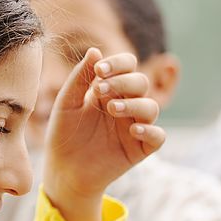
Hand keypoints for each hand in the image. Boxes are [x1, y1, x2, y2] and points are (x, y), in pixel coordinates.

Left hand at [43, 48, 165, 220]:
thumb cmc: (63, 134)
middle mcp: (126, 105)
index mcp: (109, 90)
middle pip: (141, 83)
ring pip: (151, 107)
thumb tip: (95, 51)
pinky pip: (158, 136)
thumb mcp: (66, 103)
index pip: (127, 66)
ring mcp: (134, 126)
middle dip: (123, 82)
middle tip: (99, 90)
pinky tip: (132, 130)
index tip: (100, 70)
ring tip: (111, 109)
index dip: (118, 63)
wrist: (62, 170)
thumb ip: (81, 78)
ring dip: (134, 103)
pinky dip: (150, 130)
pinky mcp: (140, 149)